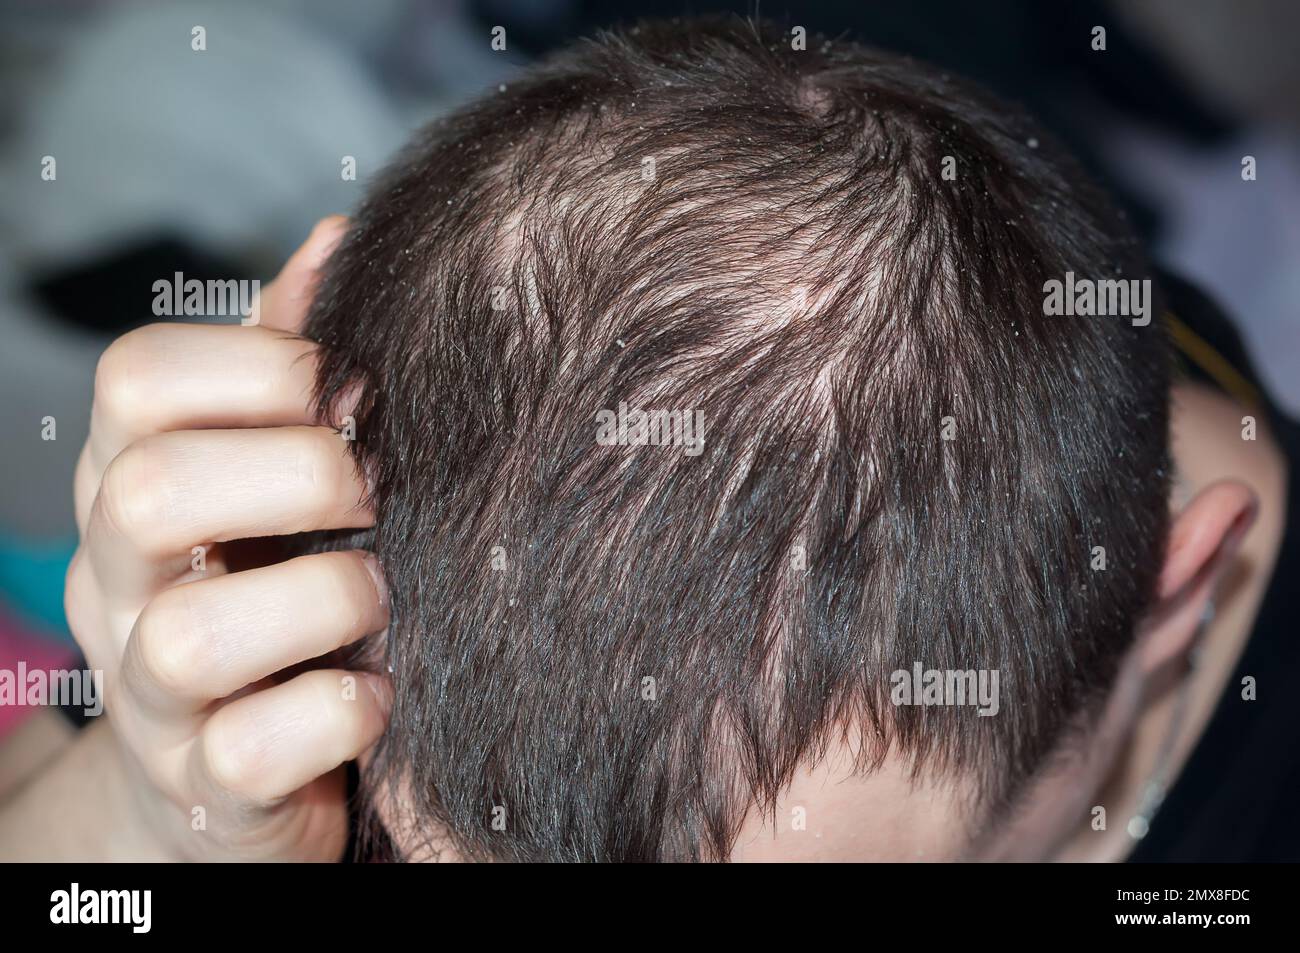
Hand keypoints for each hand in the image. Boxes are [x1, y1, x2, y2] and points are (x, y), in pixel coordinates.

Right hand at [60, 217, 389, 860]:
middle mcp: (117, 579)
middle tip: (378, 492)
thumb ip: (290, 363)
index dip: (260, 368)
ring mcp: (149, 692)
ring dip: (325, 598)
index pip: (136, 379)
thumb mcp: (264, 466)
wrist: (230, 768)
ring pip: (191, 635)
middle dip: (299, 476)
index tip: (351, 394)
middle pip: (148, 491)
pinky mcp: (205, 784)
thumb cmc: (268, 582)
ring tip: (380, 594)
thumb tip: (340, 236)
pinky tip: (380, 693)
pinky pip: (253, 749)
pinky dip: (340, 713)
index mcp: (130, 475)